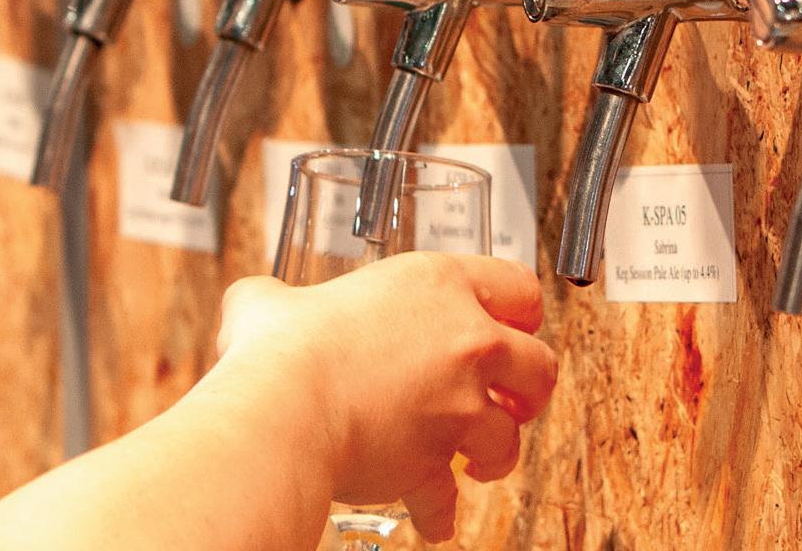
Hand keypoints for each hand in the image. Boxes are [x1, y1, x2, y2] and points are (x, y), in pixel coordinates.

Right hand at [210, 254, 556, 542]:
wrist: (287, 408)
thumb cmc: (284, 347)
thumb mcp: (270, 298)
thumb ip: (279, 297)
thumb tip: (262, 305)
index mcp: (435, 286)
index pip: (515, 286)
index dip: (519, 308)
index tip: (512, 322)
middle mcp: (463, 344)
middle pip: (540, 365)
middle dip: (529, 388)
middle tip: (511, 396)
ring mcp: (460, 407)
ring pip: (511, 438)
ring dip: (495, 453)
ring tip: (475, 462)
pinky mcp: (439, 461)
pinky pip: (448, 496)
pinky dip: (438, 510)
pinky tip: (429, 517)